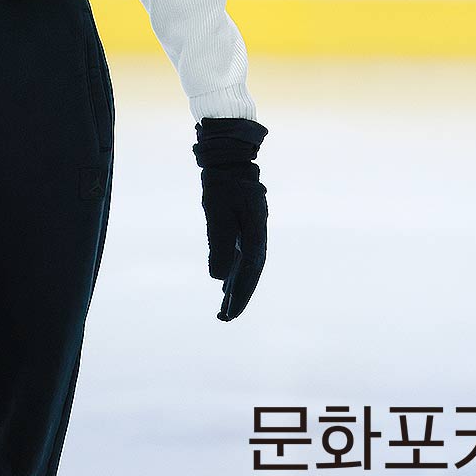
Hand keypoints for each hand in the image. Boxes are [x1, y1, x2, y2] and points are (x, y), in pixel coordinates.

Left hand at [193, 117, 267, 320]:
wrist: (230, 157)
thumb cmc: (221, 183)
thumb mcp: (216, 212)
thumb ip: (219, 243)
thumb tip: (218, 277)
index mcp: (256, 229)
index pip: (249, 269)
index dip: (240, 294)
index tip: (229, 314)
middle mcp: (259, 231)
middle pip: (252, 270)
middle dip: (240, 296)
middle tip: (226, 319)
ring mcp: (255, 228)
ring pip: (249, 264)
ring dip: (238, 285)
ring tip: (224, 307)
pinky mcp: (247, 225)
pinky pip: (244, 253)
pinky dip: (235, 270)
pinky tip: (224, 282)